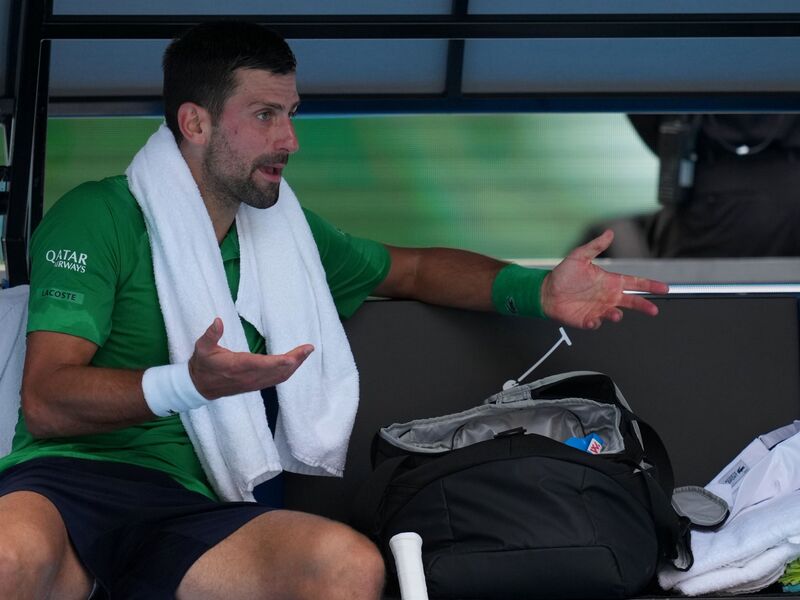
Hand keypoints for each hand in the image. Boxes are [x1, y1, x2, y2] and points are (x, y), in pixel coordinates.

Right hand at [188, 318, 313, 398]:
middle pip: (277, 371)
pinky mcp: (256, 385)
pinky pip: (276, 380)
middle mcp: (249, 376)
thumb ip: (211, 335)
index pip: (262, 365)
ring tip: (306, 353)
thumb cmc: (202, 364)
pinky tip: (295, 363)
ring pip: (279, 376)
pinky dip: (288, 372)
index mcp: (238, 366)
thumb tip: (218, 321)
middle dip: (295, 360)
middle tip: (309, 349)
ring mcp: (254, 382)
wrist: (200, 386)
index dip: (279, 362)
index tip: (293, 357)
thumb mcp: (202, 348)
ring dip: (295, 366)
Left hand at [541, 230, 668, 329]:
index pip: (635, 282)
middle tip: (653, 310)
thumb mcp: (579, 256)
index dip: (650, 285)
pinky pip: (596, 323)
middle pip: (632, 301)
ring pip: (615, 314)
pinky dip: (595, 323)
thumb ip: (595, 246)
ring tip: (615, 314)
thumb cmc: (564, 274)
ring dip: (616, 315)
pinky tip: (592, 320)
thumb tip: (609, 232)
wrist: (546, 291)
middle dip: (644, 305)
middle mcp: (607, 296)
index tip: (663, 288)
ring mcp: (598, 309)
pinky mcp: (587, 319)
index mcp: (609, 282)